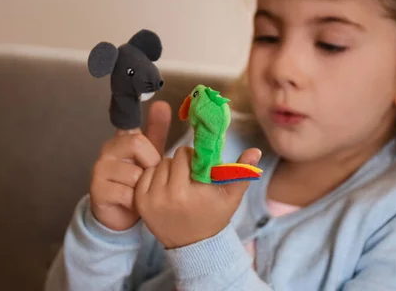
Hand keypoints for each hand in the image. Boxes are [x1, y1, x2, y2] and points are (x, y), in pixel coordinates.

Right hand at [90, 101, 170, 230]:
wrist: (120, 216)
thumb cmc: (137, 183)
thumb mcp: (150, 156)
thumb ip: (156, 132)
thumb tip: (162, 103)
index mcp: (121, 139)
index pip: (131, 124)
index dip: (139, 120)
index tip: (148, 124)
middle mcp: (108, 150)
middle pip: (137, 142)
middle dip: (151, 162)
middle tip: (151, 176)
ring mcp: (100, 170)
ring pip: (134, 173)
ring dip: (144, 187)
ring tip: (141, 193)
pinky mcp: (97, 190)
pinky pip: (126, 193)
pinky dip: (135, 202)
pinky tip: (133, 205)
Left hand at [135, 146, 261, 248]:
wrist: (194, 246)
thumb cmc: (214, 216)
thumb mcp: (231, 196)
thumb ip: (242, 172)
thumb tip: (255, 150)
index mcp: (183, 192)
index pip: (182, 154)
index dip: (193, 158)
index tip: (199, 171)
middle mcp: (162, 196)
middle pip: (169, 159)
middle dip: (180, 165)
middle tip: (189, 179)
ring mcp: (148, 201)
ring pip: (156, 166)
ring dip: (167, 171)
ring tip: (178, 186)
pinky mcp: (139, 203)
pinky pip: (144, 176)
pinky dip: (155, 180)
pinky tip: (166, 191)